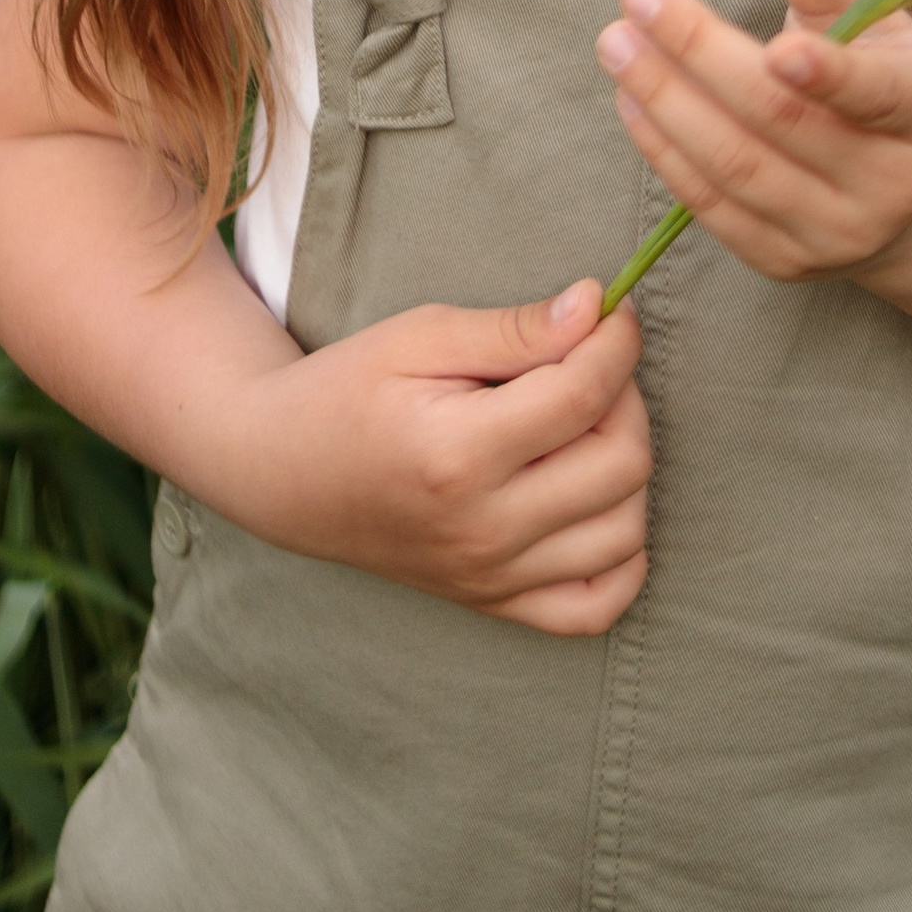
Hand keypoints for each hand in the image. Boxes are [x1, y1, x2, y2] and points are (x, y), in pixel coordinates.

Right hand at [219, 284, 649, 634]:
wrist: (284, 473)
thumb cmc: (349, 389)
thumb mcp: (421, 335)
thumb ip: (515, 328)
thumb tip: (596, 307)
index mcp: (457, 454)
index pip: (584, 396)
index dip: (617, 339)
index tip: (611, 308)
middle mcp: (482, 530)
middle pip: (622, 463)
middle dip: (626, 396)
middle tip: (589, 361)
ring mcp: (490, 577)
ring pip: (625, 530)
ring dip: (628, 466)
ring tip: (584, 424)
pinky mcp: (493, 603)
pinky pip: (598, 605)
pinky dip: (621, 554)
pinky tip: (596, 500)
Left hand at [595, 0, 911, 283]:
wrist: (904, 191)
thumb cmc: (880, 75)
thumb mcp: (871, 15)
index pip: (876, 94)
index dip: (828, 74)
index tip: (778, 47)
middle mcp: (888, 183)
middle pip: (781, 121)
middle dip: (700, 55)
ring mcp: (836, 233)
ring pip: (738, 167)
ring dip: (667, 102)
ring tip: (618, 43)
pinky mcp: (784, 262)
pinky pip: (714, 209)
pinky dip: (666, 153)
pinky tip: (632, 100)